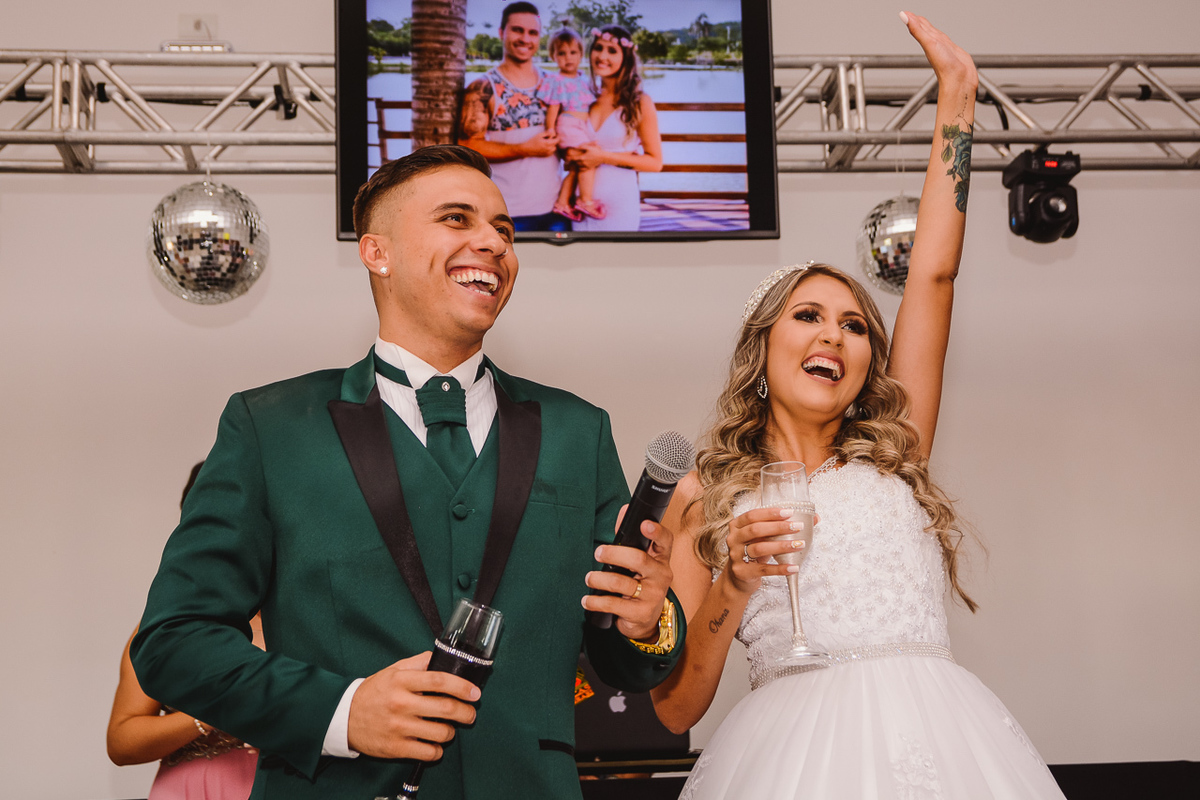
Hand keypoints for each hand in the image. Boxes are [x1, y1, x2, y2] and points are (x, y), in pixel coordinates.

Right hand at [346, 651, 480, 760]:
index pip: (439, 680)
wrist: (344, 717)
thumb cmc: (374, 692)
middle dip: (465, 712)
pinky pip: (428, 752)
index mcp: (402, 681)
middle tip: (470, 714)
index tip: (475, 692)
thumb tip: (440, 656)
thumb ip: (418, 663)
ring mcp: (398, 727)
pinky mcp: (395, 748)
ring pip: (441, 733)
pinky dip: (437, 750)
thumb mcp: (393, 670)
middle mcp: (401, 703)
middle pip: (445, 708)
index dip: (461, 686)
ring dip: (451, 732)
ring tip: (448, 728)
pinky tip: (434, 743)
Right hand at [520, 131, 558, 157]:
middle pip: (556, 145)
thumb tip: (552, 130)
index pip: (557, 140)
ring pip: (554, 149)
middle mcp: (549, 149)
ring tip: (548, 143)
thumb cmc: (533, 141)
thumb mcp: (539, 135)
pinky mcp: (546, 155)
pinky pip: (551, 152)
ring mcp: (548, 153)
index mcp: (548, 143)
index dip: (557, 137)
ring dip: (553, 145)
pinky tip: (546, 147)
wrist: (527, 149)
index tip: (555, 135)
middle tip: (550, 139)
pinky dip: (550, 149)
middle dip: (554, 141)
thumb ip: (547, 133)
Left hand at [568, 143, 604, 168]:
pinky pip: (582, 169)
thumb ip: (581, 146)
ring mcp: (586, 166)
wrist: (603, 157)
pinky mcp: (589, 167)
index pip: (573, 158)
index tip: (566, 157)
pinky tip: (578, 165)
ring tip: (573, 162)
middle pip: (575, 162)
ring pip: (578, 166)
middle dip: (571, 161)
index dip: (569, 157)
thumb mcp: (588, 147)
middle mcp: (583, 163)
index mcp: (582, 157)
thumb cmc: (596, 151)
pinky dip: (579, 167)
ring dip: (575, 164)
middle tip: (568, 160)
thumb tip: (575, 146)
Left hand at [582, 505, 674, 641]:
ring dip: (599, 579)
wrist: (646, 619)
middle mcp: (661, 575)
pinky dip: (596, 601)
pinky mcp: (641, 613)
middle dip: (614, 554)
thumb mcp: (638, 562)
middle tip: (598, 553)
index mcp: (661, 559)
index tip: (644, 524)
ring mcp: (653, 595)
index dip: (656, 532)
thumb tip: (624, 510)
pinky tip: (588, 600)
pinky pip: (613, 604)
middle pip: (638, 559)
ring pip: (621, 583)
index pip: (665, 541)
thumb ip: (629, 538)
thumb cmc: (640, 583)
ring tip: (589, 578)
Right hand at [723, 507, 812, 594]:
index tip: (789, 512)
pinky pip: (764, 569)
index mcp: (737, 526)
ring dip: (781, 546)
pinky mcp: (743, 572)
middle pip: (756, 530)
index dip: (771, 513)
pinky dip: (780, 568)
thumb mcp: (762, 538)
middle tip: (798, 527)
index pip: (753, 515)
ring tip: (799, 545)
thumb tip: (814, 518)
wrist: (738, 578)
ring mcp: (736, 556)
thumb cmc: (753, 552)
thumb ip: (781, 527)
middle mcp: (734, 539)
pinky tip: (793, 567)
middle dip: (779, 527)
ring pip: (760, 548)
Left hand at [900, 11, 976, 89]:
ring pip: (935, 35)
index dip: (912, 19)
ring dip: (929, 28)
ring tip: (924, 23)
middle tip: (912, 15)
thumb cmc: (944, 67)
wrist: (959, 81)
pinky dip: (942, 37)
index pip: (918, 27)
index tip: (906, 13)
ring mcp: (944, 48)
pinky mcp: (954, 52)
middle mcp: (935, 45)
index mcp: (928, 42)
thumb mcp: (929, 43)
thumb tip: (903, 16)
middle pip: (926, 29)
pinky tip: (941, 39)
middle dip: (919, 21)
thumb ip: (917, 29)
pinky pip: (946, 41)